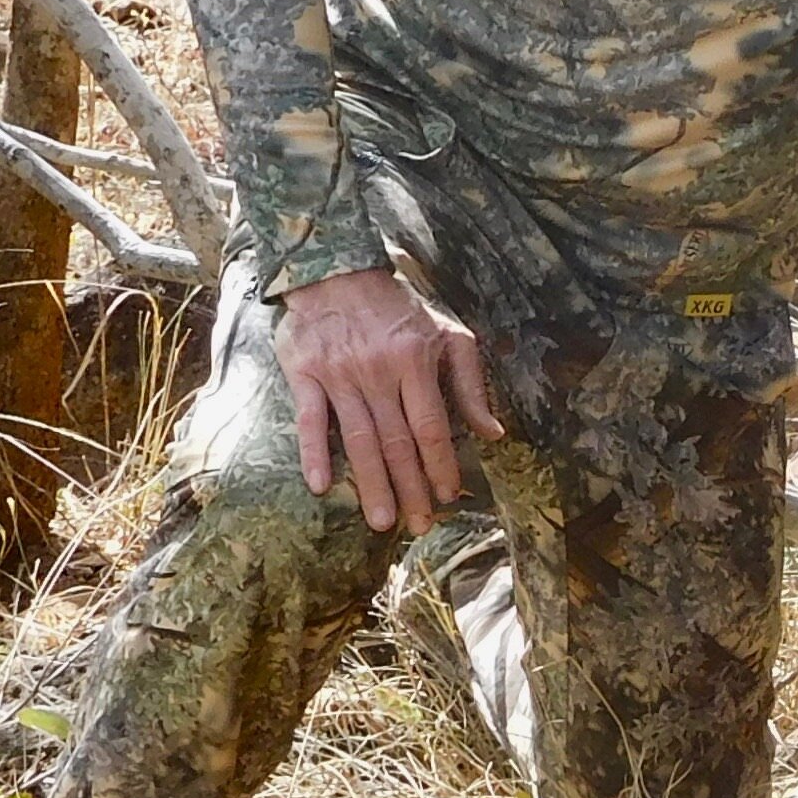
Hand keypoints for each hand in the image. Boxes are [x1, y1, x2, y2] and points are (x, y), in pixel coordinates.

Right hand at [275, 267, 498, 532]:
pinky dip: (313, 453)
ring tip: (382, 522)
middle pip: (398, 442)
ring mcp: (339, 375)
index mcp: (415, 361)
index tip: (448, 497)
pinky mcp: (304, 374)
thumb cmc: (398, 309)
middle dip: (411, 488)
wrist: (335, 271)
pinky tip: (319, 485)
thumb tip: (494, 433)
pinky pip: (309, 421)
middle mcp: (378, 372)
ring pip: (359, 439)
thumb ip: (470, 384)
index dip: (440, 465)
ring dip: (371, 484)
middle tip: (419, 526)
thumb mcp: (447, 335)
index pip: (432, 426)